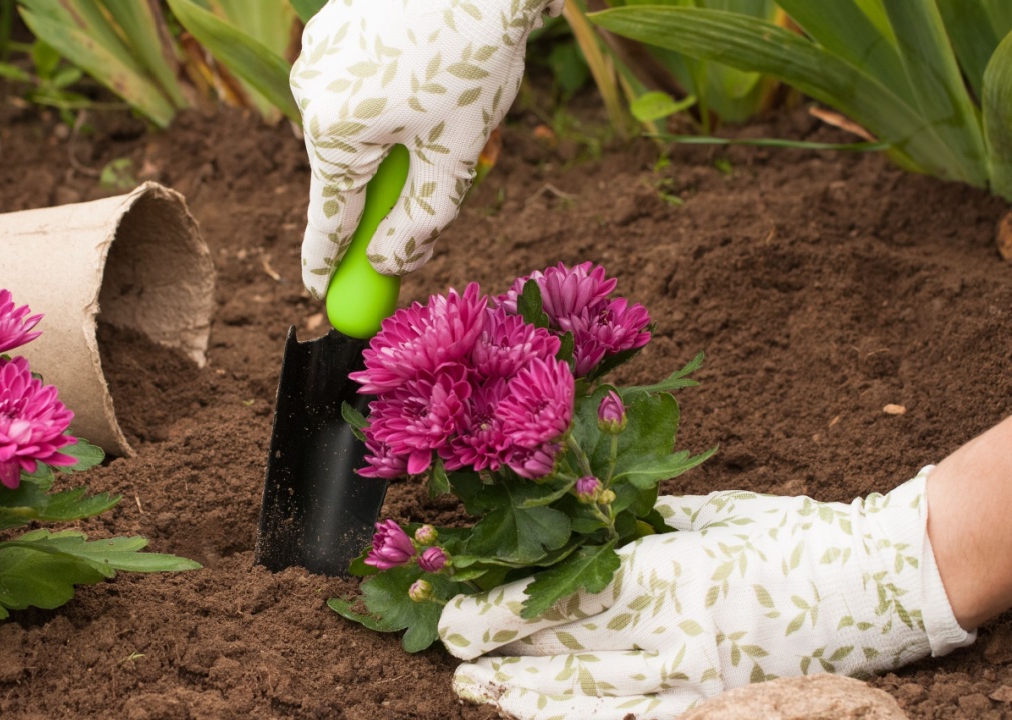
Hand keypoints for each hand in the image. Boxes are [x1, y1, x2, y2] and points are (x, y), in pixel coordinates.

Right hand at [291, 0, 562, 298]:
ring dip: (391, 137)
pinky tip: (429, 69)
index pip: (329, 220)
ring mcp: (316, 53)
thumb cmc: (474, 56)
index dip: (327, 265)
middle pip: (344, 171)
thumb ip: (420, 220)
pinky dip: (386, 95)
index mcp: (334, 131)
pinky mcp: (331, 24)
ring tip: (447, 102)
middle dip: (383, 189)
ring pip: (352, 125)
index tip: (319, 297)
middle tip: (426, 192)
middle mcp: (309, 92)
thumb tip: (387, 264)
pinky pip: (355, 82)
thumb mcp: (456, 154)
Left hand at [437, 468, 974, 719]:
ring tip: (479, 692)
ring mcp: (696, 680)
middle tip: (450, 656)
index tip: (455, 613)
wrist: (878, 580)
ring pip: (590, 702)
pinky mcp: (720, 705)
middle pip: (563, 654)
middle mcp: (671, 633)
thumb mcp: (705, 515)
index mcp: (664, 573)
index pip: (560, 599)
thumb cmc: (788, 534)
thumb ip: (640, 528)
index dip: (500, 611)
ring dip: (526, 698)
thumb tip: (579, 523)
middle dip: (498, 657)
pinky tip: (551, 718)